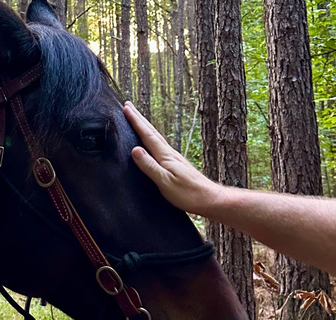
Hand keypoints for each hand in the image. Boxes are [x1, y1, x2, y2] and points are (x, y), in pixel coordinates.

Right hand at [124, 101, 222, 216]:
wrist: (209, 199)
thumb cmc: (187, 194)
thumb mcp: (165, 182)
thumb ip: (149, 166)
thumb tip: (134, 149)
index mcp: (165, 156)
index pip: (147, 135)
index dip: (135, 121)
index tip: (126, 108)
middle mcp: (170, 153)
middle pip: (151, 132)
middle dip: (139, 118)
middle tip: (128, 105)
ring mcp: (174, 158)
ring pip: (156, 137)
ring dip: (145, 126)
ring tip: (137, 119)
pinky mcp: (176, 164)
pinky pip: (160, 145)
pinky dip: (152, 138)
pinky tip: (152, 141)